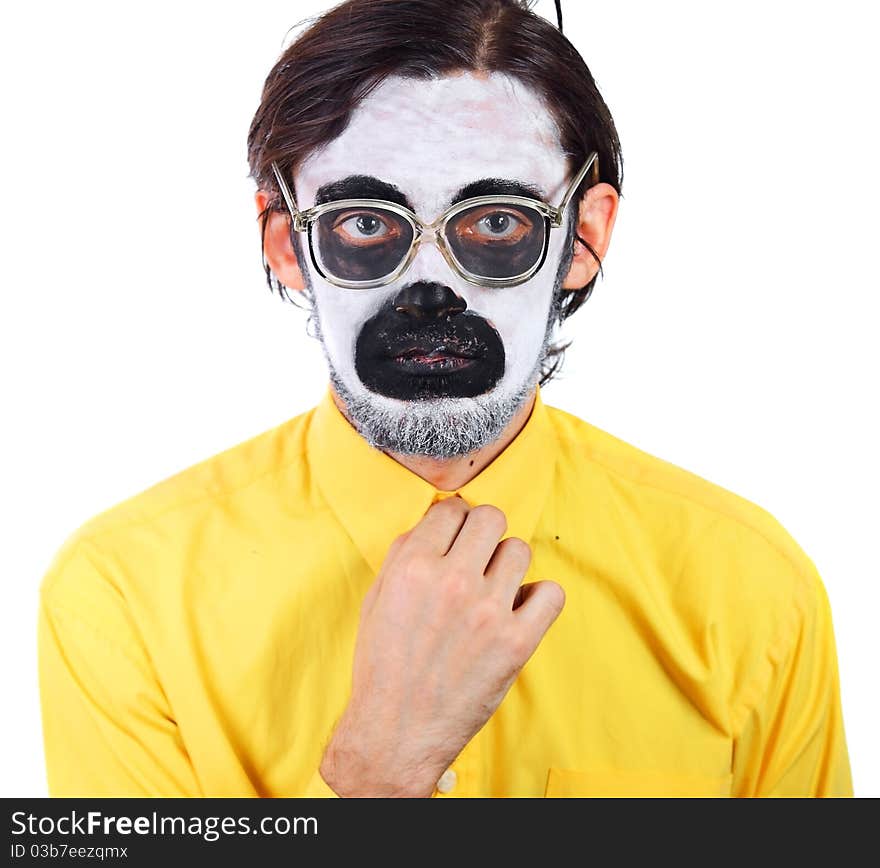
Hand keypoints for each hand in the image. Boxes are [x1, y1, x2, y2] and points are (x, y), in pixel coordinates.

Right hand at [320, 496, 565, 796]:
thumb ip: (403, 555)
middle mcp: (452, 581)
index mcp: (413, 567)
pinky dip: (539, 598)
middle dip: (484, 531)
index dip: (454, 519)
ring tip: (494, 587)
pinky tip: (519, 609)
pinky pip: (551, 593)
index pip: (452, 509)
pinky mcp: (517, 642)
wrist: (397, 731)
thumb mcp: (376, 599)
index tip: (456, 534)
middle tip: (478, 555)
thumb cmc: (383, 666)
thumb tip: (434, 524)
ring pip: (520, 550)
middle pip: (491, 518)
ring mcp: (488, 611)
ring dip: (508, 564)